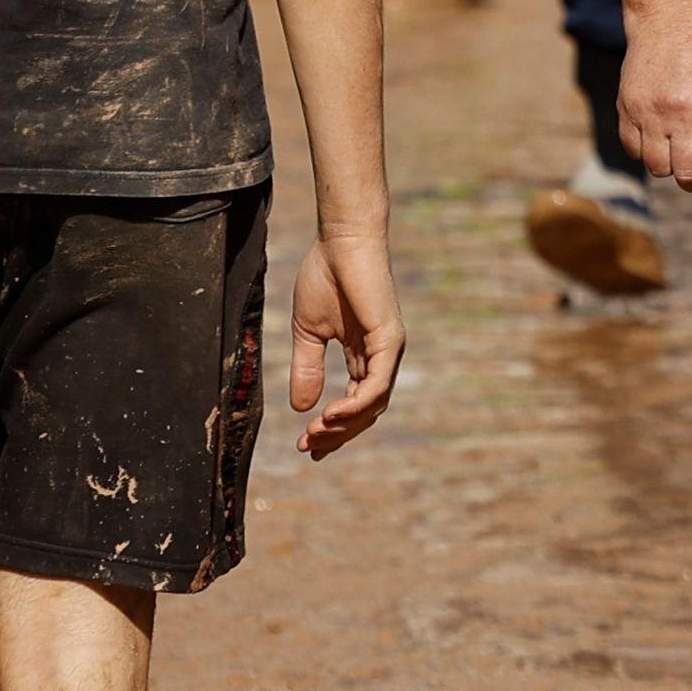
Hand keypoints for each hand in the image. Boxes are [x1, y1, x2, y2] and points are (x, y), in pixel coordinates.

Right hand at [290, 228, 405, 456]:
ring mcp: (389, 350)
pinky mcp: (389, 339)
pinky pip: (377, 383)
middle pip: (366, 411)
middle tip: (309, 447)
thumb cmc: (325, 279)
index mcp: (363, 357)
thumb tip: (301, 408)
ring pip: (373, 404)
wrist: (340, 244)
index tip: (306, 446)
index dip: (332, 428)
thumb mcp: (308, 333)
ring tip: (316, 433)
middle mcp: (380, 358)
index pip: (353, 404)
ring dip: (344, 424)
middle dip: (337, 434)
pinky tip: (332, 415)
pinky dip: (357, 404)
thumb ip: (307, 368)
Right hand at [617, 1, 691, 226]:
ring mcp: (650, 111)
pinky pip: (636, 152)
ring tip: (685, 142)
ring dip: (676, 167)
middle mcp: (683, 112)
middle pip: (690, 175)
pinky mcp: (626, 109)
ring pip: (662, 169)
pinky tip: (663, 134)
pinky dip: (651, 153)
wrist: (669, 16)